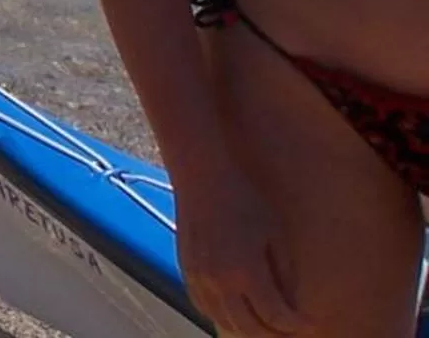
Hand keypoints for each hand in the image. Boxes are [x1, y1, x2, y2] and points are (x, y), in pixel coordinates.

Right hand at [176, 172, 302, 336]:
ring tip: (266, 326)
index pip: (275, 316)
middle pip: (249, 327)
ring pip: (224, 321)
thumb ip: (284, 273)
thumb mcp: (275, 234)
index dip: (296, 325)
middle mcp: (220, 281)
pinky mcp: (187, 270)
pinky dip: (222, 316)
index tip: (310, 324)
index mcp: (246, 271)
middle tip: (290, 331)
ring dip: (247, 329)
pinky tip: (235, 312)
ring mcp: (200, 277)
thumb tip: (293, 301)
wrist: (201, 175)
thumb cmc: (242, 199)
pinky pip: (204, 306)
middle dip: (273, 334)